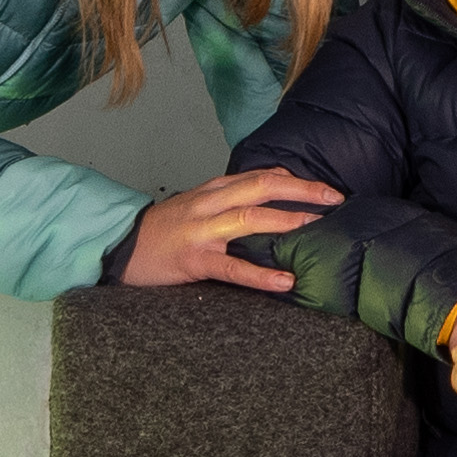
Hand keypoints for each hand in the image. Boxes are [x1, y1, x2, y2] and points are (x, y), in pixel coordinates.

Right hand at [117, 167, 336, 295]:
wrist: (120, 246)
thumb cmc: (163, 229)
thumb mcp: (197, 204)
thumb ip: (230, 199)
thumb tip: (270, 196)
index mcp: (213, 189)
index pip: (260, 175)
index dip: (296, 180)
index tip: (326, 189)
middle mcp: (210, 204)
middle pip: (262, 187)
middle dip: (303, 190)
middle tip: (336, 199)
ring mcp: (202, 232)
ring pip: (250, 218)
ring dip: (287, 220)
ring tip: (317, 227)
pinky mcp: (194, 261)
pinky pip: (233, 268)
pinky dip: (262, 274)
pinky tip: (286, 280)